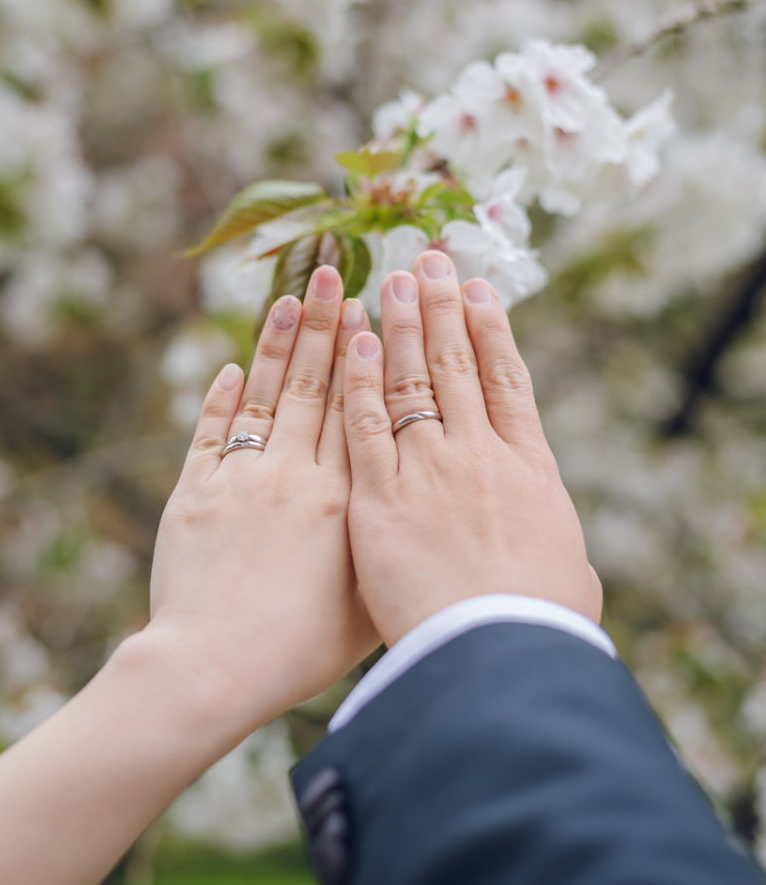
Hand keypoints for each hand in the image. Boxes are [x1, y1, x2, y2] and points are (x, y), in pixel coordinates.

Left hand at [143, 265, 377, 743]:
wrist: (212, 667)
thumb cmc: (299, 650)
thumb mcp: (369, 606)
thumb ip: (393, 551)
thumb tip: (420, 514)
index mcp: (341, 497)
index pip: (357, 409)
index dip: (364, 355)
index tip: (372, 310)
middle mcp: (292, 473)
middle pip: (311, 386)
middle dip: (326, 327)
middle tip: (335, 274)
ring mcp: (239, 478)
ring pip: (263, 396)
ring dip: (276, 345)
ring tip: (290, 298)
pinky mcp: (195, 494)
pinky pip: (210, 434)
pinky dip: (218, 399)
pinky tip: (227, 369)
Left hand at [342, 250, 601, 647]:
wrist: (491, 660)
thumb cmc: (538, 627)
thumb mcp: (567, 574)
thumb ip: (547, 536)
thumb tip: (550, 533)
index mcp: (528, 469)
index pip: (506, 380)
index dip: (491, 329)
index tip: (479, 290)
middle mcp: (476, 455)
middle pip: (454, 365)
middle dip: (440, 307)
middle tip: (428, 260)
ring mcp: (424, 471)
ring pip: (407, 381)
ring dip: (398, 326)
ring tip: (390, 280)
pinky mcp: (373, 499)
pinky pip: (361, 426)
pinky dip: (357, 381)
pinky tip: (353, 344)